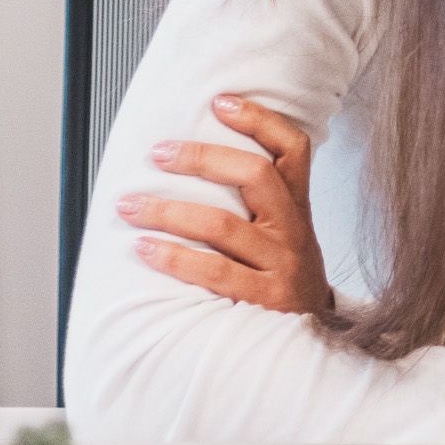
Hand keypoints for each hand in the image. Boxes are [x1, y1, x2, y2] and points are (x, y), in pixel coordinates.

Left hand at [122, 93, 332, 315]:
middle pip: (255, 176)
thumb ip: (260, 204)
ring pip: (223, 225)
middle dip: (201, 158)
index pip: (292, 149)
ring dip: (168, 211)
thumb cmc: (285, 281)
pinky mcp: (264, 301)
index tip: (220, 101)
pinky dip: (174, 258)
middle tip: (158, 153)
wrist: (314, 343)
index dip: (259, 120)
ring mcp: (281, 266)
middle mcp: (293, 232)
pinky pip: (214, 273)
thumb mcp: (287, 237)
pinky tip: (144, 249)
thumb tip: (197, 163)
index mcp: (297, 209)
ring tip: (129, 205)